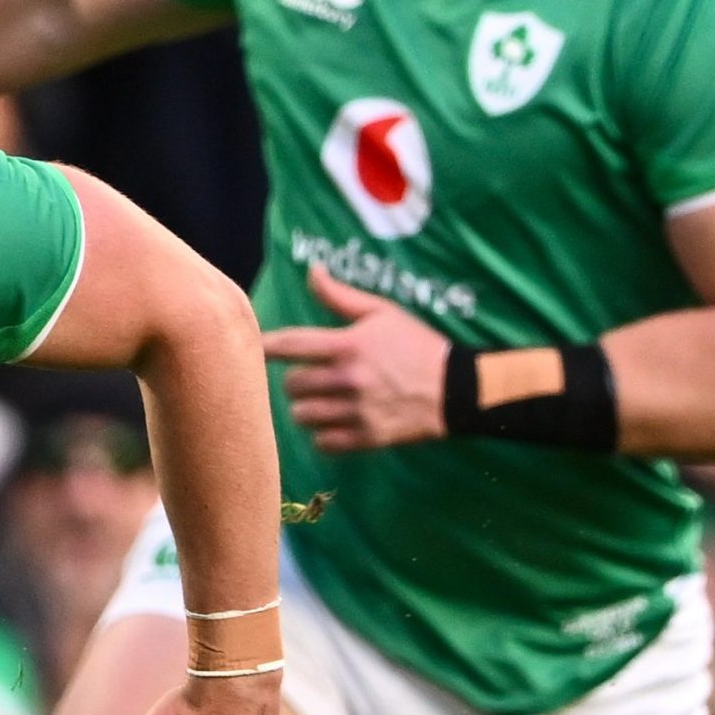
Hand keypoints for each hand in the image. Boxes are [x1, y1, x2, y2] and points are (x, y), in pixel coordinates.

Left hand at [263, 264, 449, 450]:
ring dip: (306, 408)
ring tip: (319, 401)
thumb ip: (340, 296)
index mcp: (348, 346)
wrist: (457, 389)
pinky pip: (322, 443)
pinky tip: (333, 423)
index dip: (265, 346)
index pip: (290, 345)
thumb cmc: (417, 345)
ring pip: (302, 416)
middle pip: (291, 384)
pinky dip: (322, 434)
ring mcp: (357, 412)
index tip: (257, 348)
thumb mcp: (382, 312)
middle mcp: (348, 379)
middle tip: (308, 377)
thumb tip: (312, 271)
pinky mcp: (366, 438)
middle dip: (295, 379)